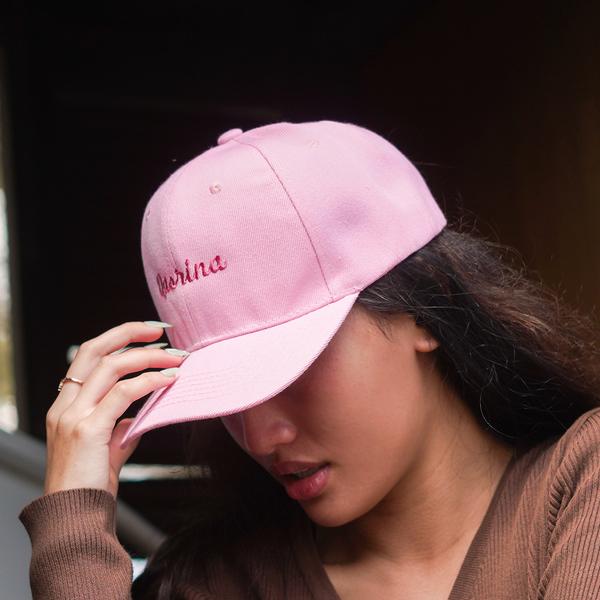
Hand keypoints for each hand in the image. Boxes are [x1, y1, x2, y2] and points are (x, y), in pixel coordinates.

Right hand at [44, 321, 187, 498]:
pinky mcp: (88, 430)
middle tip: (162, 330)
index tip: (148, 335)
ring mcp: (73, 416)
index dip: (118, 339)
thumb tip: (137, 417)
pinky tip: (170, 380)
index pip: (88, 356)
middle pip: (95, 349)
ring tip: (176, 357)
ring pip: (112, 366)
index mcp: (65, 405)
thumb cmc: (89, 486)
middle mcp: (65, 405)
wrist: (74, 518)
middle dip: (130, 332)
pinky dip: (150, 381)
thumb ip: (119, 429)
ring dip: (149, 356)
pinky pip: (123, 393)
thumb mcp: (104, 450)